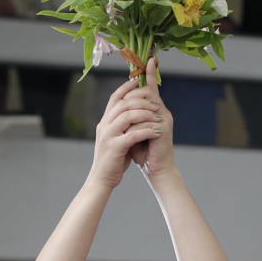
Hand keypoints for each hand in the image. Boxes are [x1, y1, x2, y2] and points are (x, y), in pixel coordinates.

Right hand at [88, 68, 165, 188]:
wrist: (102, 179)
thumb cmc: (112, 160)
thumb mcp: (116, 138)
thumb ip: (122, 125)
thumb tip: (136, 113)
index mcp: (104, 121)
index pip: (115, 98)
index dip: (127, 87)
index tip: (139, 80)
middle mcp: (104, 125)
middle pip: (123, 103)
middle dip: (142, 100)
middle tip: (157, 104)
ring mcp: (108, 136)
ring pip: (127, 116)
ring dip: (146, 114)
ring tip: (159, 117)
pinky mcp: (114, 147)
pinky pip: (133, 134)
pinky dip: (147, 131)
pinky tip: (158, 132)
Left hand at [128, 58, 175, 177]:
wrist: (156, 170)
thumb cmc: (143, 152)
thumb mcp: (133, 131)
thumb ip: (129, 117)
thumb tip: (119, 106)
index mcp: (156, 110)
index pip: (152, 88)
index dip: (150, 74)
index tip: (149, 59)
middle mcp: (162, 111)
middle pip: (146, 93)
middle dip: (131, 97)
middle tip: (120, 108)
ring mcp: (165, 119)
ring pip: (143, 106)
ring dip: (130, 114)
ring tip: (122, 125)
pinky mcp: (164, 129)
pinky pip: (144, 122)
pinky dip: (134, 128)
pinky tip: (129, 136)